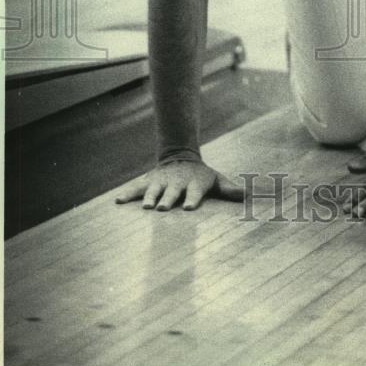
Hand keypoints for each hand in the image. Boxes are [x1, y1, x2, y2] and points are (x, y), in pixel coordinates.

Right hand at [114, 159, 244, 211]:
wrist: (181, 157)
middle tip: (164, 208)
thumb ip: (229, 189)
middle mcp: (176, 183)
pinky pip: (136, 188)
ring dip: (150, 198)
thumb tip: (247, 195)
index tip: (189, 207)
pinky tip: (118, 201)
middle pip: (172, 192)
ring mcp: (161, 182)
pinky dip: (127, 194)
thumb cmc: (201, 176)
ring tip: (145, 207)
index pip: (194, 192)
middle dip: (168, 199)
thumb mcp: (216, 180)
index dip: (192, 199)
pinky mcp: (148, 182)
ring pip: (153, 190)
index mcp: (194, 183)